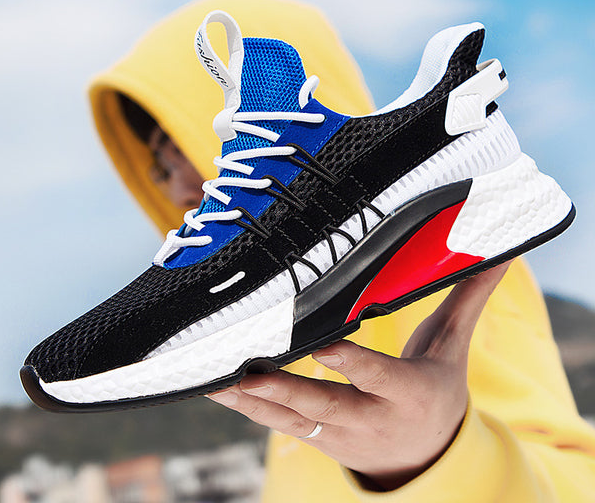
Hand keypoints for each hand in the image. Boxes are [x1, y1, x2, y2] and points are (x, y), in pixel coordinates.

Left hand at [207, 262, 511, 490]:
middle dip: (284, 390)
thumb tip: (500, 256)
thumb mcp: (453, 351)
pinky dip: (246, 407)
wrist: (423, 457)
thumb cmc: (435, 393)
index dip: (352, 363)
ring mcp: (338, 433)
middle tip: (248, 374)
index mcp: (407, 392)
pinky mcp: (316, 438)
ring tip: (212, 378)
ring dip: (250, 399)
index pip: (378, 375)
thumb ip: (467, 300)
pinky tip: (215, 387)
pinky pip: (276, 423)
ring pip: (289, 417)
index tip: (324, 347)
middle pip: (324, 402)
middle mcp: (370, 417)